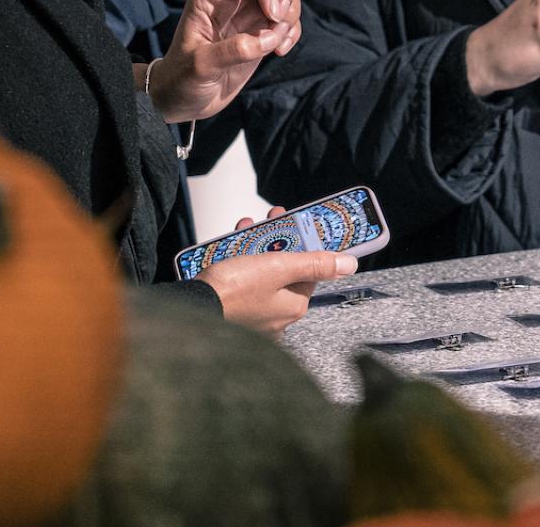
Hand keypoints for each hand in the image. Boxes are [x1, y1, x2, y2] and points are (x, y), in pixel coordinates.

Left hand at [150, 0, 300, 122]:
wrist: (183, 99)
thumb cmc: (181, 79)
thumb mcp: (200, 65)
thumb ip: (233, 50)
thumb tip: (269, 38)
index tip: (273, 15)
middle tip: (281, 19)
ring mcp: (249, 13)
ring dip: (290, 13)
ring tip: (278, 41)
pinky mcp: (261, 31)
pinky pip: (288, 19)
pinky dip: (292, 31)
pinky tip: (280, 50)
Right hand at [198, 236, 356, 335]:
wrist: (189, 307)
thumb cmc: (233, 290)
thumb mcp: (279, 267)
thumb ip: (315, 263)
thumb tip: (349, 265)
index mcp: (293, 307)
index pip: (308, 271)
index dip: (302, 245)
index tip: (296, 226)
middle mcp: (276, 318)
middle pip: (283, 272)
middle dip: (277, 243)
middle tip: (271, 221)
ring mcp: (253, 318)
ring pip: (261, 275)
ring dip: (256, 248)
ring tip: (249, 227)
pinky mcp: (232, 314)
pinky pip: (242, 285)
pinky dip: (239, 264)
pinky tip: (232, 246)